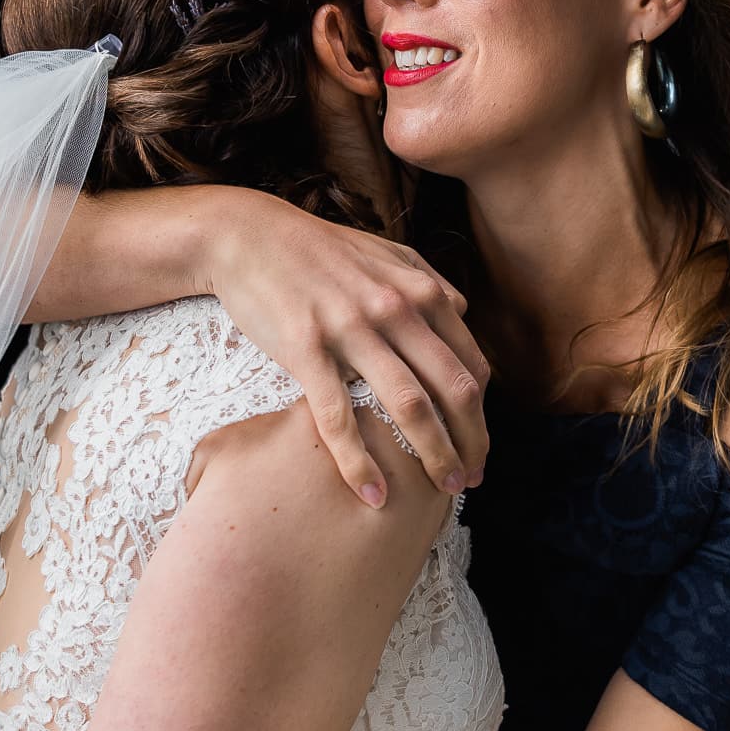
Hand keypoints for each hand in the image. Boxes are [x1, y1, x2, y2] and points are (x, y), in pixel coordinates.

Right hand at [199, 194, 488, 504]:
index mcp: (418, 291)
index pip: (470, 364)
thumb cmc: (316, 249)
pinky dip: (358, 462)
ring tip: (443, 491)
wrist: (246, 236)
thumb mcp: (383, 252)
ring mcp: (350, 328)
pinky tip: (371, 494)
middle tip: (472, 481)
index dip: (483, 413)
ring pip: (409, 405)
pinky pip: (338, 415)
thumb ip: (427, 280)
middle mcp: (393, 308)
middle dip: (472, 443)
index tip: (479, 446)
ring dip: (434, 456)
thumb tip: (461, 309)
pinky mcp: (305, 349)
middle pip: (453, 389)